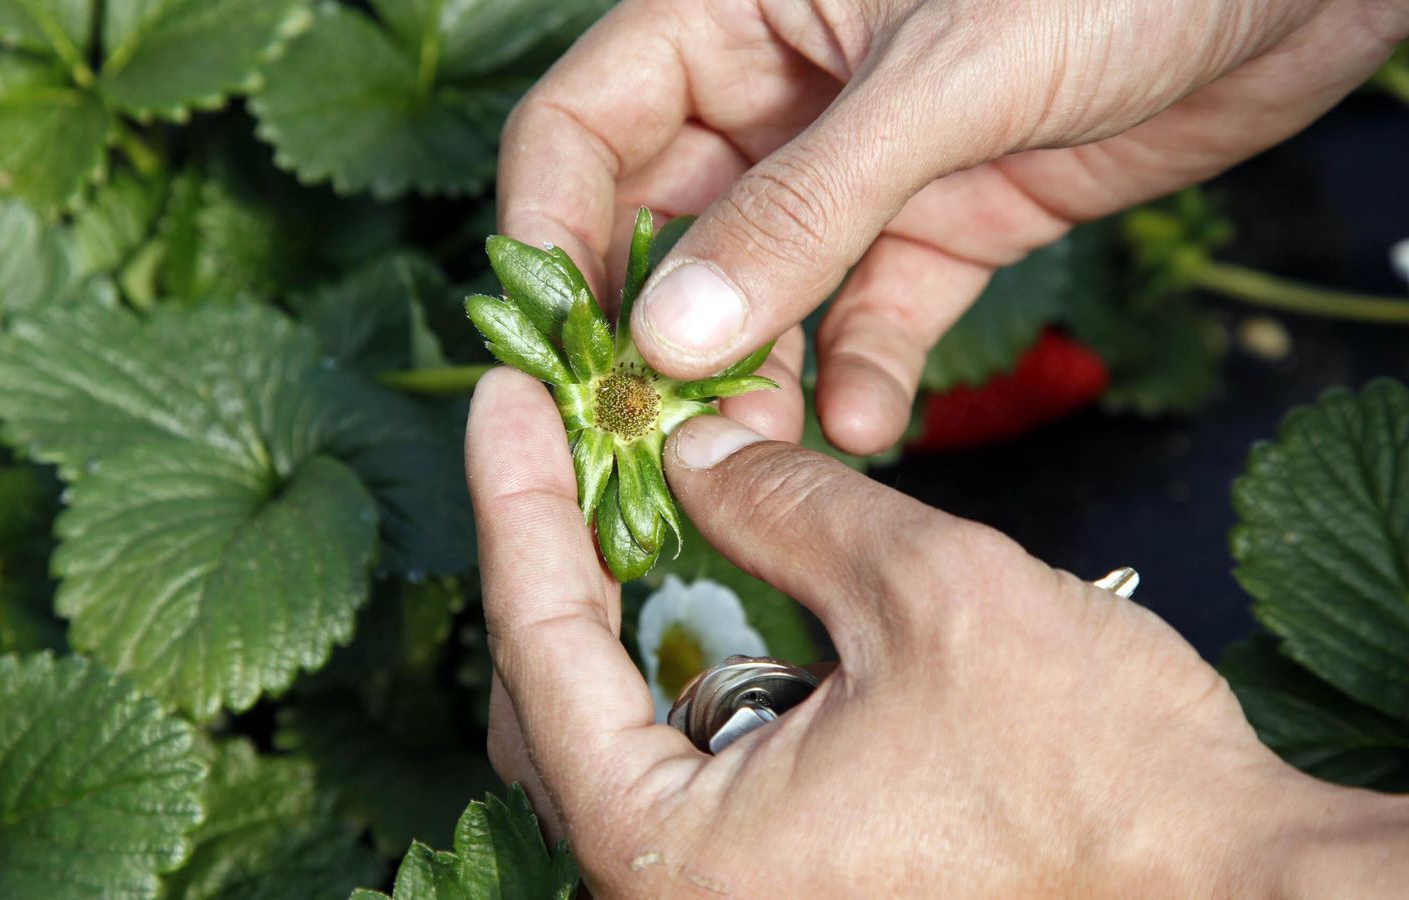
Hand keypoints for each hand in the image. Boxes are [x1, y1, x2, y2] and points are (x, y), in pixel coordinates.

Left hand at [467, 367, 1408, 896]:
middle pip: (556, 697)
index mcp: (673, 854)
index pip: (537, 645)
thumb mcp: (929, 595)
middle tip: (560, 428)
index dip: (515, 499)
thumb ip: (786, 508)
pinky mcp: (786, 881)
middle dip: (560, 551)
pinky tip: (719, 570)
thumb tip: (690, 456)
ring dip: (628, 600)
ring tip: (632, 476)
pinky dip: (697, 655)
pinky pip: (696, 756)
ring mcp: (732, 893)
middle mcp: (676, 895)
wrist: (1233, 896)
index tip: (502, 395)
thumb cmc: (1103, 782)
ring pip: (622, 726)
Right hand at [498, 0, 1407, 451]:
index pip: (585, 127)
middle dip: (660, 334)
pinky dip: (862, 374)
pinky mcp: (942, 224)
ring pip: (764, 292)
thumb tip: (671, 337)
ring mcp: (861, 167)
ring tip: (755, 455)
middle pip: (664, 226)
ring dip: (757, 378)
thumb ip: (802, 210)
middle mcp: (781, 94)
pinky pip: (871, 316)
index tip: (555, 349)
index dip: (553, 236)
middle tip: (656, 433)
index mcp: (737, 11)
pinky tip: (867, 424)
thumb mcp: (943, 80)